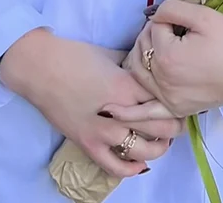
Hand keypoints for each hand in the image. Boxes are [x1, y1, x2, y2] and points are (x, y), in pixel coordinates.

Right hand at [0, 28, 182, 177]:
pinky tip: (140, 162)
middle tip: (180, 120)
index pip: (162, 100)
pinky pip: (114, 165)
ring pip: (143, 149)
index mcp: (126, 86)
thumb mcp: (110, 55)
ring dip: (159, 147)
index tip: (182, 98)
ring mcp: (102, 132)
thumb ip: (131, 68)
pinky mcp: (87, 144)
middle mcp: (118, 112)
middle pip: (160, 126)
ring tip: (163, 139)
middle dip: (175, 125)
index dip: (175, 100)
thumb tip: (148, 72)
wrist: (40, 67)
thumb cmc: (75, 55)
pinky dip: (131, 168)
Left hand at [105, 0, 222, 121]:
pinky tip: (111, 110)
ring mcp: (167, 98)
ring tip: (154, 47)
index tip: (182, 22)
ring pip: (137, 74)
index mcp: (167, 56)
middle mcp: (162, 80)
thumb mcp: (203, 16)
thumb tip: (154, 15)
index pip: (152, 29)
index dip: (165, 20)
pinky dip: (129, 112)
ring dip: (140, 58)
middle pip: (140, 49)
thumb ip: (172, 9)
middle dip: (151, 35)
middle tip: (172, 30)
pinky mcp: (175, 109)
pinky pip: (146, 113)